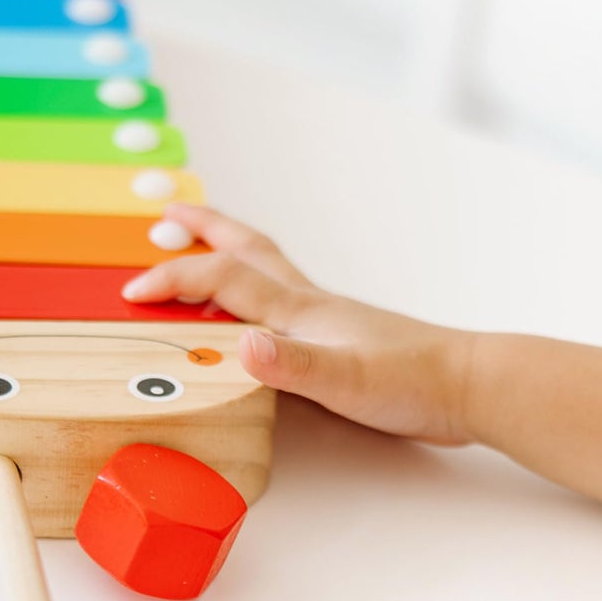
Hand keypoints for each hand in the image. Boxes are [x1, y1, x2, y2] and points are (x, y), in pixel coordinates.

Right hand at [124, 205, 475, 444]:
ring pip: (267, 272)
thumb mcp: (346, 382)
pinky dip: (260, 294)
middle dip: (203, 230)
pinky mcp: (344, 341)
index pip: (221, 280)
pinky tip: (265, 316)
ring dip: (230, 253)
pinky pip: (285, 303)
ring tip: (207, 247)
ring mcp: (329, 320)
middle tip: (169, 214)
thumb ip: (292, 367)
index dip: (173, 280)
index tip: (132, 292)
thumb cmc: (413, 384)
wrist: (469, 386)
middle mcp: (309, 306)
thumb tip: (243, 347)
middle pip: (246, 252)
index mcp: (299, 311)